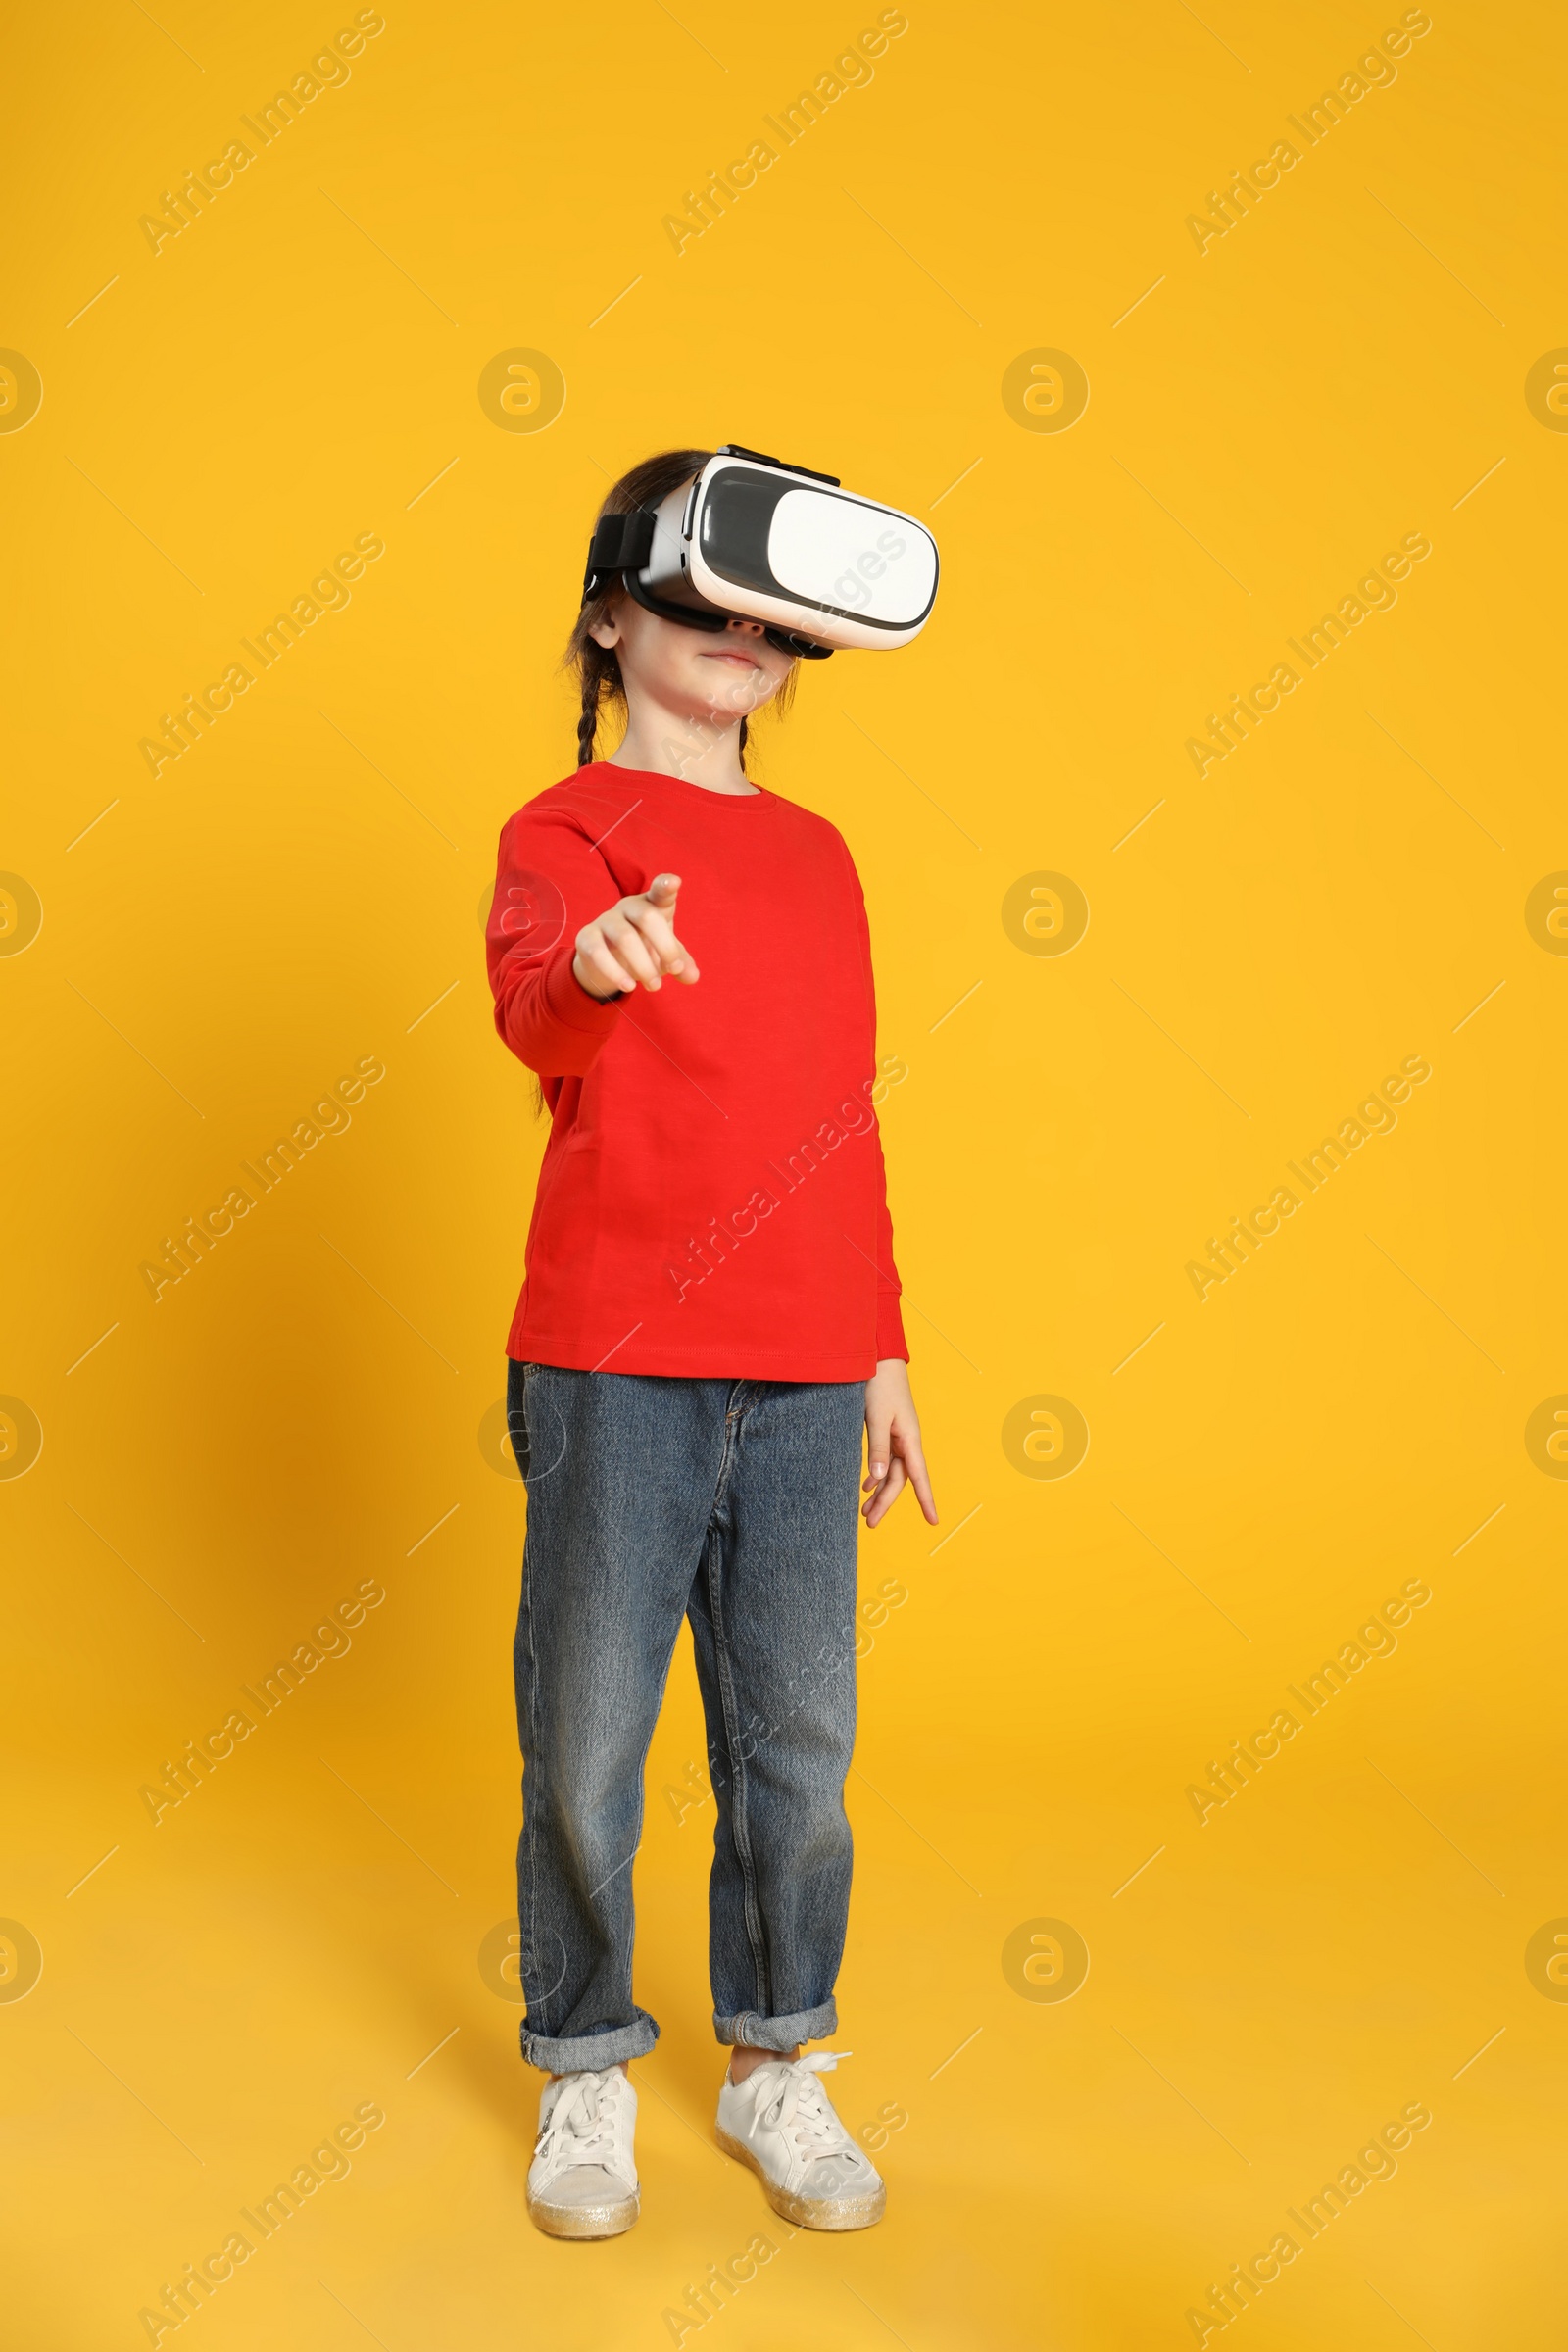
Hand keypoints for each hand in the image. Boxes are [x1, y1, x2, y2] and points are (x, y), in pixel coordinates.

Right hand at [573, 873, 699, 1000]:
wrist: (607, 962)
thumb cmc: (644, 948)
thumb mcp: (666, 956)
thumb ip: (681, 963)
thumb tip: (692, 976)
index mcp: (652, 905)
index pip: (660, 891)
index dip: (666, 885)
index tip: (674, 883)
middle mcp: (628, 906)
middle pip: (647, 917)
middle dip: (665, 947)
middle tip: (675, 970)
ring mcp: (606, 919)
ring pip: (625, 938)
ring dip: (643, 966)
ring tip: (655, 986)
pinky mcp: (587, 937)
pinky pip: (599, 953)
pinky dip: (615, 972)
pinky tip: (628, 986)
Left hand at [862, 1358, 936, 1528]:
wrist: (878, 1359)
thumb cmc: (880, 1385)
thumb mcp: (876, 1418)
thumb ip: (878, 1448)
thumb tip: (877, 1480)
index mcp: (910, 1438)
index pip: (920, 1477)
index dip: (926, 1500)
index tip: (933, 1521)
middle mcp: (907, 1441)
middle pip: (899, 1479)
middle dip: (886, 1502)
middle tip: (870, 1523)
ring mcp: (897, 1436)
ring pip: (890, 1472)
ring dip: (879, 1492)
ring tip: (865, 1512)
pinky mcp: (887, 1431)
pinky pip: (884, 1460)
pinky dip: (875, 1476)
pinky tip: (866, 1487)